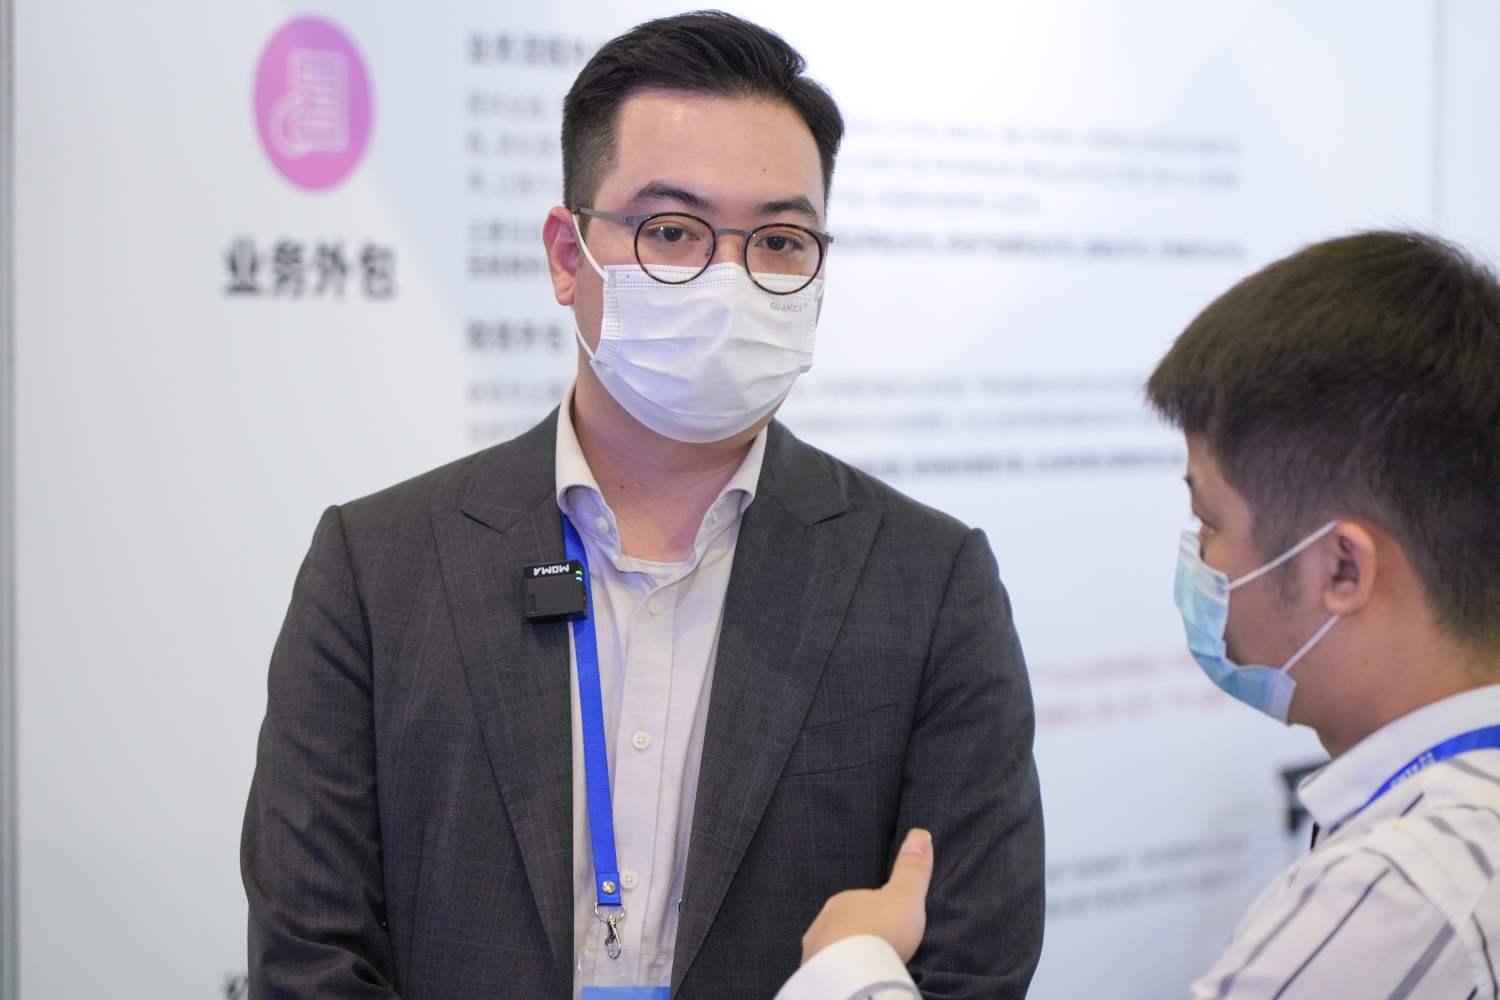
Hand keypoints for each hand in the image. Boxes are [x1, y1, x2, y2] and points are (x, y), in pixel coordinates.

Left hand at [799, 827, 933, 965]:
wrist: (854, 974)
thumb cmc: (881, 931)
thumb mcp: (906, 897)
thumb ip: (912, 868)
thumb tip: (920, 832)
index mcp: (842, 901)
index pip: (858, 904)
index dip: (874, 915)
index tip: (888, 927)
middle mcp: (822, 922)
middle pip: (842, 927)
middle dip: (857, 936)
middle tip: (879, 949)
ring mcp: (814, 951)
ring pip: (832, 950)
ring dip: (846, 956)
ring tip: (867, 966)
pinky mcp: (813, 975)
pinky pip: (829, 971)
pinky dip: (840, 972)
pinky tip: (854, 978)